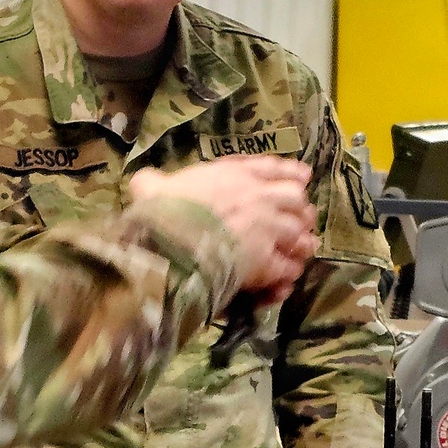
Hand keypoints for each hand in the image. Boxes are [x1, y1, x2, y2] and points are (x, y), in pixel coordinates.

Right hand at [129, 157, 316, 303]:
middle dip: (301, 209)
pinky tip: (285, 280)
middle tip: (304, 218)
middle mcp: (257, 197)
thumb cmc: (160, 212)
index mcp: (233, 175)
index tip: (303, 176)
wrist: (168, 243)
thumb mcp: (151, 188)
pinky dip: (288, 273)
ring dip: (301, 242)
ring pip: (298, 232)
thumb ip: (152, 182)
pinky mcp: (266, 260)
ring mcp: (267, 228)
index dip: (289, 172)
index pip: (271, 167)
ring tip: (303, 249)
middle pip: (295, 198)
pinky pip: (287, 267)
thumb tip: (143, 180)